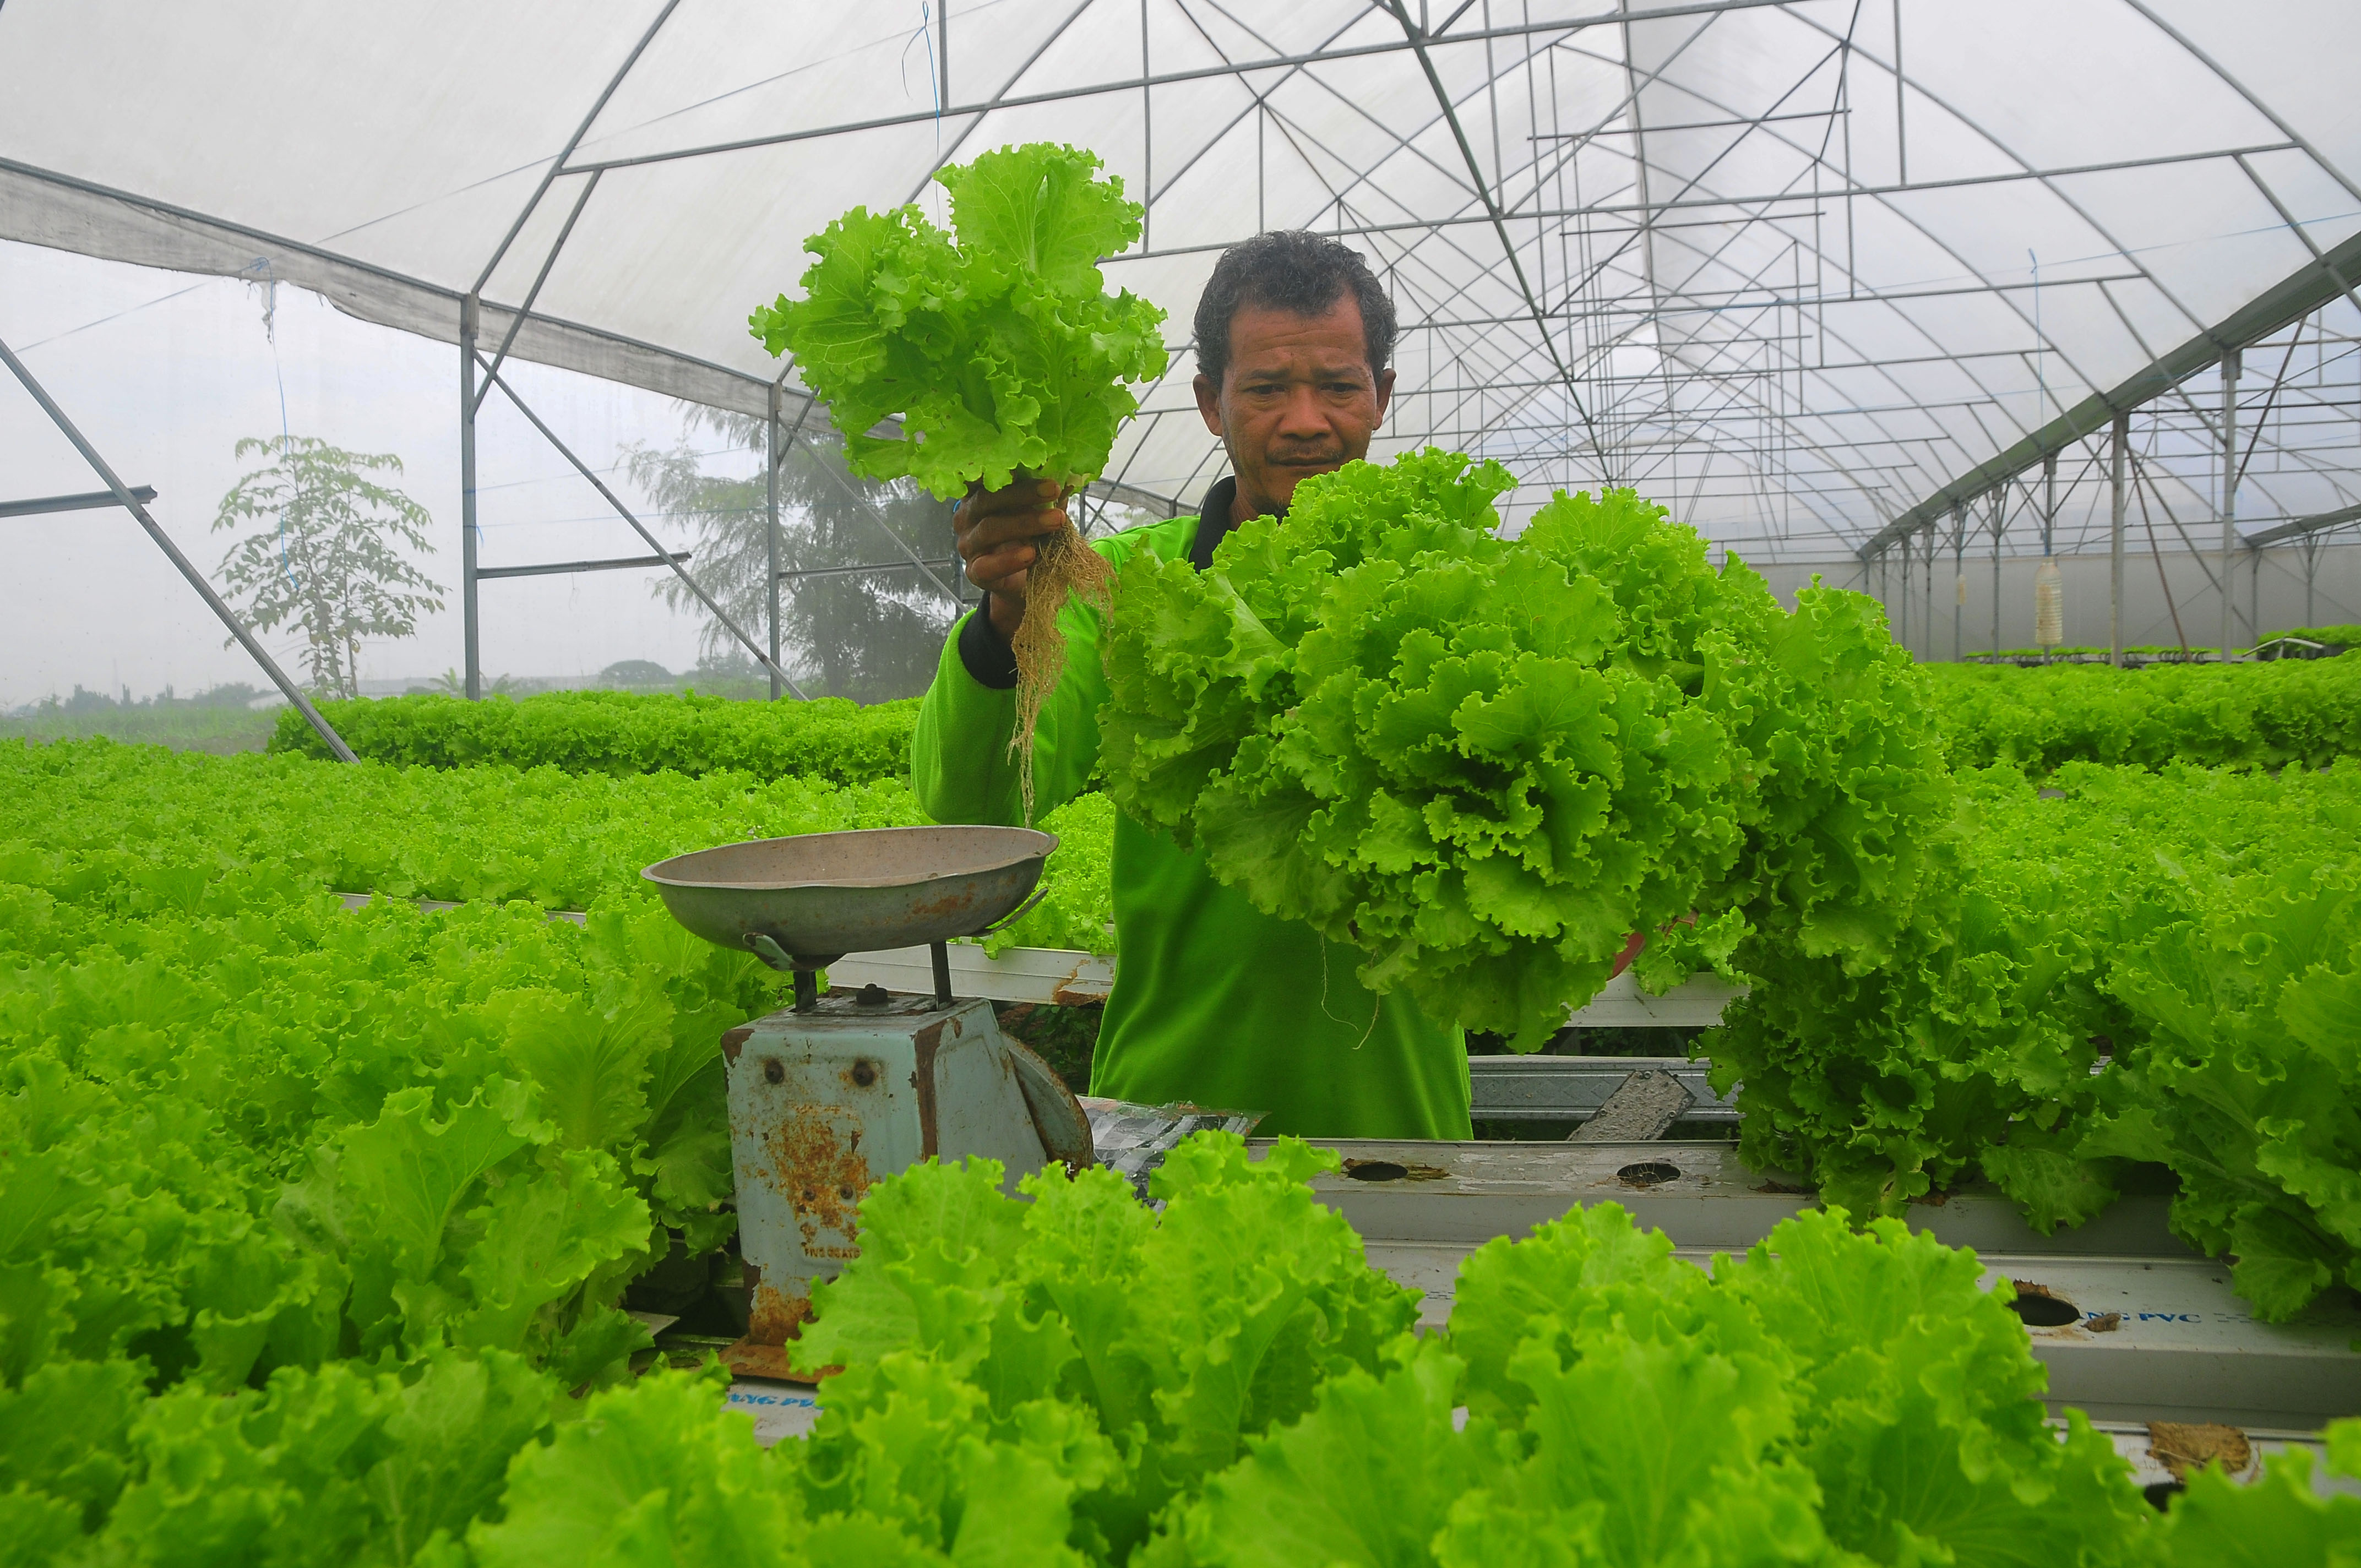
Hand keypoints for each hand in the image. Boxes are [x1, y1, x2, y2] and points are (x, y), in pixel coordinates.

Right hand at [955, 478, 1067, 641]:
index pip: (983, 476)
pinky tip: (1030, 554)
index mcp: (977, 495)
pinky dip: (1009, 560)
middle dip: (1023, 493)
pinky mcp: (974, 572)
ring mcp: (968, 545)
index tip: (1031, 459)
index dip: (1003, 468)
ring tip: (1056, 521)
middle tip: (1053, 488)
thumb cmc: (1027, 538)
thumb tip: (1066, 480)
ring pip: (989, 529)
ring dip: (1025, 523)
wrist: (1022, 582)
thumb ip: (1044, 497)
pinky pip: (987, 566)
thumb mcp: (1036, 512)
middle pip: (987, 499)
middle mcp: (966, 516)